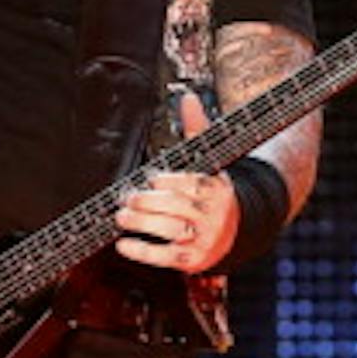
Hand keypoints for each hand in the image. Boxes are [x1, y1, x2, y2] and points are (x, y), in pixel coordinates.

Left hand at [114, 91, 238, 271]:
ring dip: (142, 224)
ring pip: (171, 231)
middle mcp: (214, 214)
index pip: (191, 184)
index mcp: (217, 188)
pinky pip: (166, 257)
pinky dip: (142, 251)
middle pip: (178, 207)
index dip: (167, 182)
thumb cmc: (211, 192)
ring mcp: (205, 239)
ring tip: (121, 217)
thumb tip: (188, 97)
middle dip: (148, 202)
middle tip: (126, 199)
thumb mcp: (209, 162)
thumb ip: (196, 130)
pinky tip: (124, 244)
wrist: (235, 230)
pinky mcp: (194, 260)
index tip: (149, 180)